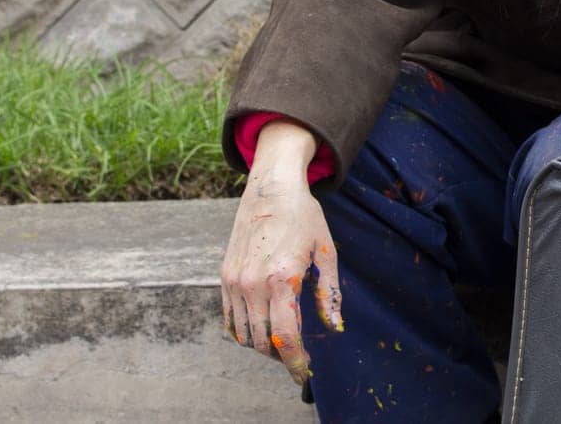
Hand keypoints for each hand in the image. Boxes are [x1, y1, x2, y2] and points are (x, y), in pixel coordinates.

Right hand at [220, 123, 343, 387]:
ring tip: (283, 340)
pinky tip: (262, 327)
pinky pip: (229, 319)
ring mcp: (234, 281)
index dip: (295, 363)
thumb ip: (330, 293)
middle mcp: (252, 284)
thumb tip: (335, 327)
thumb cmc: (304, 217)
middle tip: (299, 356)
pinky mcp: (225, 276)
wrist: (271, 188)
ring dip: (262, 345)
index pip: (285, 338)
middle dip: (281, 356)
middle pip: (262, 342)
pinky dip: (244, 331)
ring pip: (243, 335)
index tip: (304, 374)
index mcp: (281, 279)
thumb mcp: (325, 252)